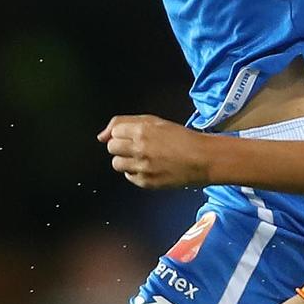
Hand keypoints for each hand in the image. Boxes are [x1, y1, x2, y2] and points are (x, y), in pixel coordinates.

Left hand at [101, 115, 216, 188]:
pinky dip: (136, 173)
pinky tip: (150, 168)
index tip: (133, 137)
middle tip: (137, 148)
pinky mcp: (146, 182)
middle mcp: (139, 148)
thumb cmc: (182, 138)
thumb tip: (101, 136)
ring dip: (126, 161)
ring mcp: (142, 167)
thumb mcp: (155, 121)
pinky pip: (129, 177)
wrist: (202, 159)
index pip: (114, 132)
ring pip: (117, 164)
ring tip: (142, 159)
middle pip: (112, 148)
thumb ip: (125, 122)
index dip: (123, 134)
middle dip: (122, 147)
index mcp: (142, 130)